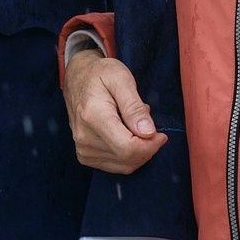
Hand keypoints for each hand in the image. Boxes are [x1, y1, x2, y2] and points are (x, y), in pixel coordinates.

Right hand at [62, 50, 166, 174]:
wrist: (78, 76)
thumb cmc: (101, 73)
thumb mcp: (122, 79)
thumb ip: (135, 107)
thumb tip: (148, 133)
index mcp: (93, 117)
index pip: (128, 149)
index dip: (150, 146)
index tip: (161, 134)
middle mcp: (84, 137)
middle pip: (127, 160)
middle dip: (147, 148)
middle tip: (150, 126)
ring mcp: (83, 149)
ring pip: (124, 166)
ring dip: (138, 151)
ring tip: (134, 125)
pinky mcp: (85, 155)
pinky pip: (116, 166)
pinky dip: (128, 155)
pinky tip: (126, 135)